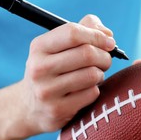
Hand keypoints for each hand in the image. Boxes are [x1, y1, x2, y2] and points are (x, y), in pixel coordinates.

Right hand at [17, 14, 113, 135]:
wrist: (31, 107)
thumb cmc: (54, 70)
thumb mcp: (58, 47)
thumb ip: (84, 30)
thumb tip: (107, 34)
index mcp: (39, 47)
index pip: (73, 33)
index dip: (97, 35)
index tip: (109, 42)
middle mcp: (39, 68)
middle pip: (87, 54)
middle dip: (104, 56)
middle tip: (105, 61)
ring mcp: (47, 91)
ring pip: (92, 75)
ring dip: (100, 74)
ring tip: (93, 76)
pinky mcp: (58, 109)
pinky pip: (91, 93)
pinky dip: (94, 90)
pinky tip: (85, 91)